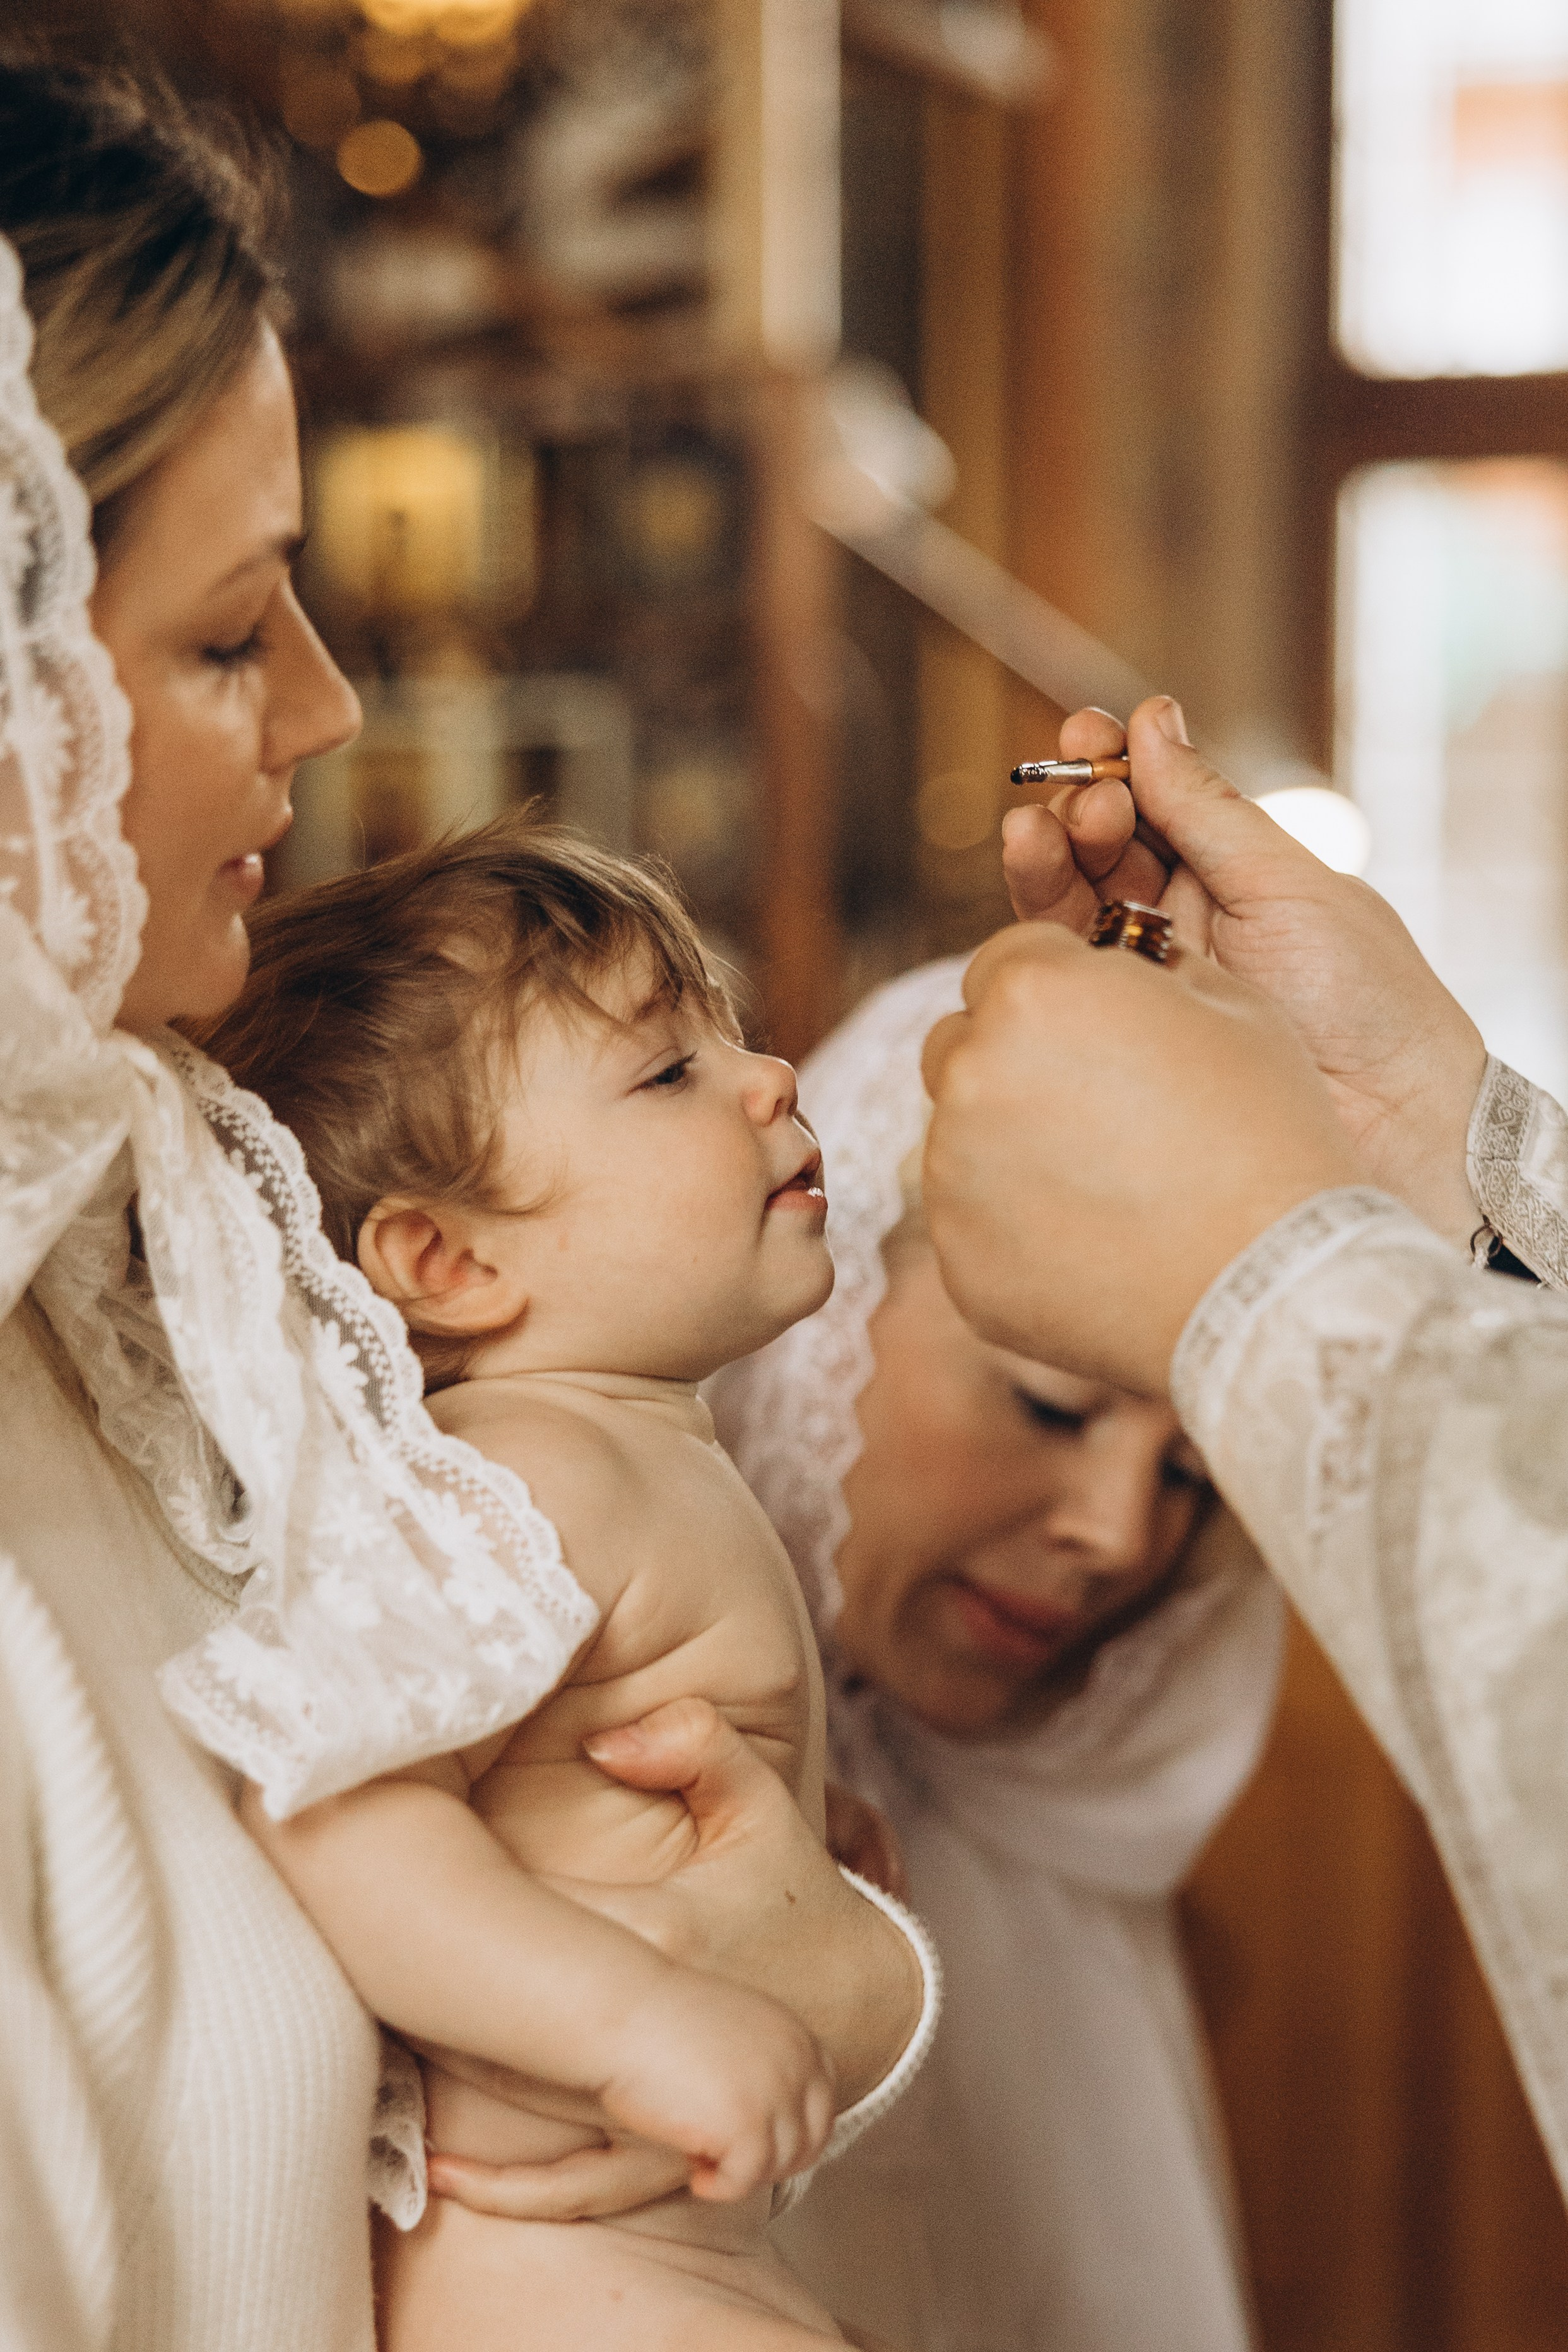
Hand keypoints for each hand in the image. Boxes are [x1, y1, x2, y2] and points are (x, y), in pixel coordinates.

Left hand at [427, 1701, 924, 2228]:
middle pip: (509, 2020)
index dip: (459, 1906)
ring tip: (382, 2047)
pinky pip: (574, 2186)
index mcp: (664, 1926)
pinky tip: (443, 2174)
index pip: (534, 1921)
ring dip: (449, 2086)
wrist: (867, 2005)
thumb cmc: (795, 1896)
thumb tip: (607, 1738)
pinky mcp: (666, 2154)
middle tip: (360, 1958)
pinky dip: (510, 2189)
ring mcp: (663, 2098)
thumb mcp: (759, 1805)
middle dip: (429, 1998)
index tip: (399, 1874)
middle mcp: (658, 2019)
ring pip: (529, 2108)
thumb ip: (697, 1744)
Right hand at [596, 1961, 833, 2202]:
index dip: (795, 2132)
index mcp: (796, 2034)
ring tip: (700, 2155)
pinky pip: (745, 2181)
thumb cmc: (660, 2022)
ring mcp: (775, 2094)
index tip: (757, 2145)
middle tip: (727, 2159)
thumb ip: (766, 2064)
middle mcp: (797, 2062)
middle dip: (772, 2160)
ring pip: (778, 2165)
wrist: (620, 2011)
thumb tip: (776, 2123)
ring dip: (741, 2171)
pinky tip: (693, 2172)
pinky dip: (720, 2187)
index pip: (823, 2102)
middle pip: (810, 2141)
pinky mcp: (747, 2127)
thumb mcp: (735, 2031)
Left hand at [921, 922, 1364, 1392]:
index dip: (1058, 989)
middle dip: (1014, 1058)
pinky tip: (1096, 1242)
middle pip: (963, 1043)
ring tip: (1107, 1183)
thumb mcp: (1231, 1007)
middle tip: (1094, 1103)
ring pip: (961, 1135)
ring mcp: (953, 1171)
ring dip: (1011, 1143)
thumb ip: (1146, 970)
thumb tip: (1111, 968)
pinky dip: (1016, 1226)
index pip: (1009, 960)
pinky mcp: (958, 1255)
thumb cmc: (1268, 1134)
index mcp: (1033, 991)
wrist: (1273, 1284)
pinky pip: (972, 1220)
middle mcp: (972, 1072)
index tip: (1098, 1027)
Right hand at [1002, 699, 1486, 1244]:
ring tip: (1038, 829)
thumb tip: (1153, 720)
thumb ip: (1210, 812)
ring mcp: (1146, 980)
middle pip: (1103, 849)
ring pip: (1070, 903)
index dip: (1118, 764)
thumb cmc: (1368, 1002)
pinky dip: (1035, 921)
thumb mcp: (1291, 885)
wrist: (1387, 1129)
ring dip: (1047, 854)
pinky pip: (1062, 971)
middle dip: (1081, 808)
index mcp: (1236, 876)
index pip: (1158, 805)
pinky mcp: (1116, 1036)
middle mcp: (1183, 923)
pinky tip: (1033, 875)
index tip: (1091, 729)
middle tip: (1087, 801)